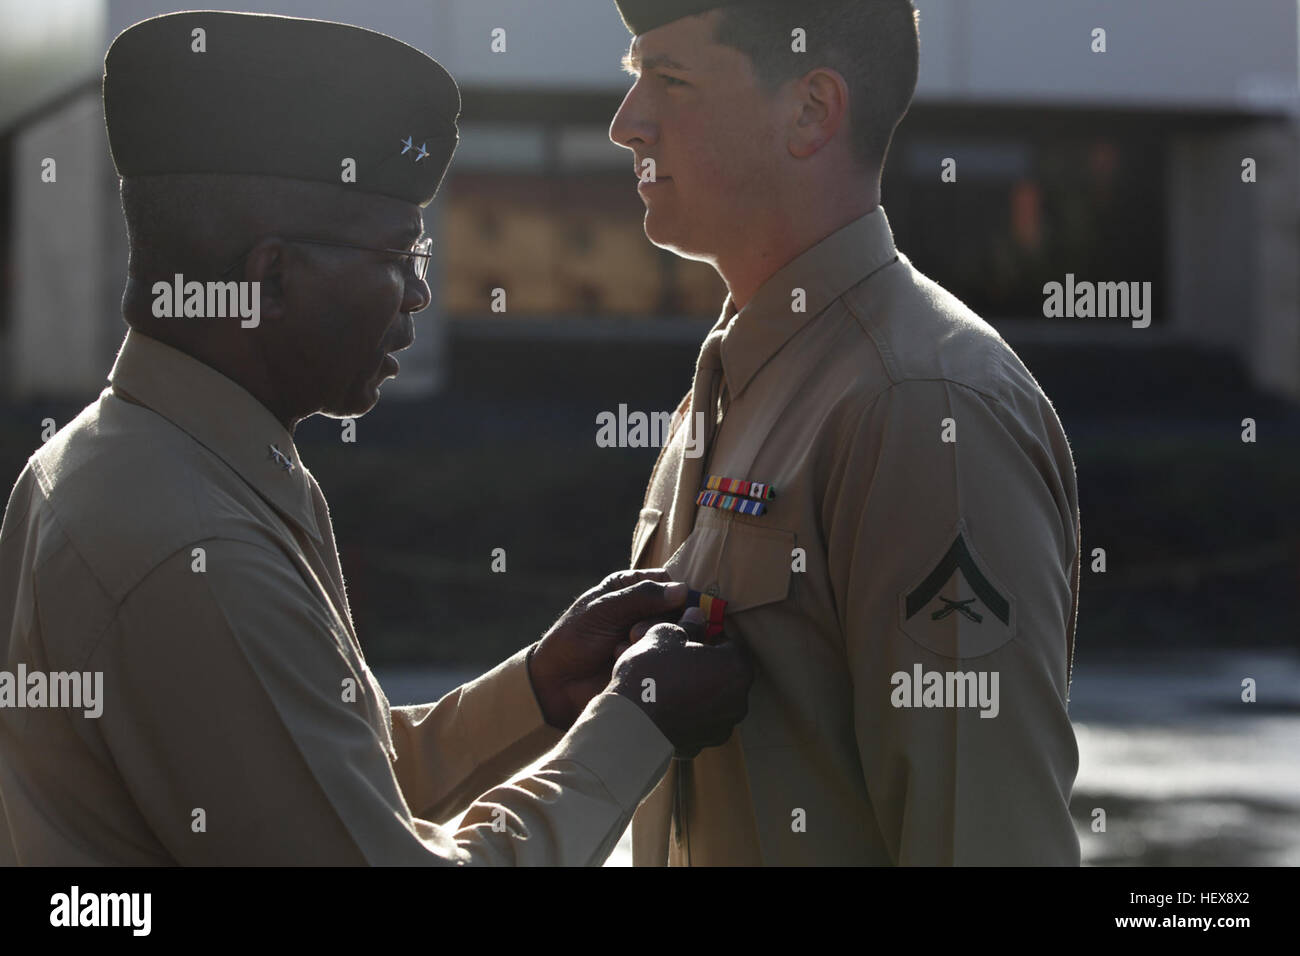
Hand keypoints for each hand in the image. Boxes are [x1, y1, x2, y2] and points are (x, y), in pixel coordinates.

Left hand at [528, 569, 688, 729]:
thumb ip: (641, 596)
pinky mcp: (653, 663)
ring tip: (629, 646)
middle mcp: (645, 611)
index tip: (665, 605)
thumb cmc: (574, 639)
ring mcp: (651, 638)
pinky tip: (632, 662)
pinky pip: (671, 658)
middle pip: (678, 609)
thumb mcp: (604, 609)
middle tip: (634, 632)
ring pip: (678, 632)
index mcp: (631, 588)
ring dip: (656, 638)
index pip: (668, 583)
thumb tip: (683, 591)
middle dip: (660, 619)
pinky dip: (655, 658)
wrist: (559, 683)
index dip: (672, 593)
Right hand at [609, 607, 753, 757]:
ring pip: (714, 701)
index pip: (733, 646)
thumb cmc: (651, 674)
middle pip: (726, 675)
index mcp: (736, 669)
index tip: (693, 637)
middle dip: (708, 666)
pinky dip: (688, 714)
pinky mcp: (703, 745)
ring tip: (670, 683)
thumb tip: (697, 616)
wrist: (629, 725)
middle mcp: (738, 701)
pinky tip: (665, 706)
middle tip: (680, 659)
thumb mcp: (666, 635)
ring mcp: (722, 727)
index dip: (712, 638)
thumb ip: (688, 625)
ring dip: (699, 691)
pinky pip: (699, 723)